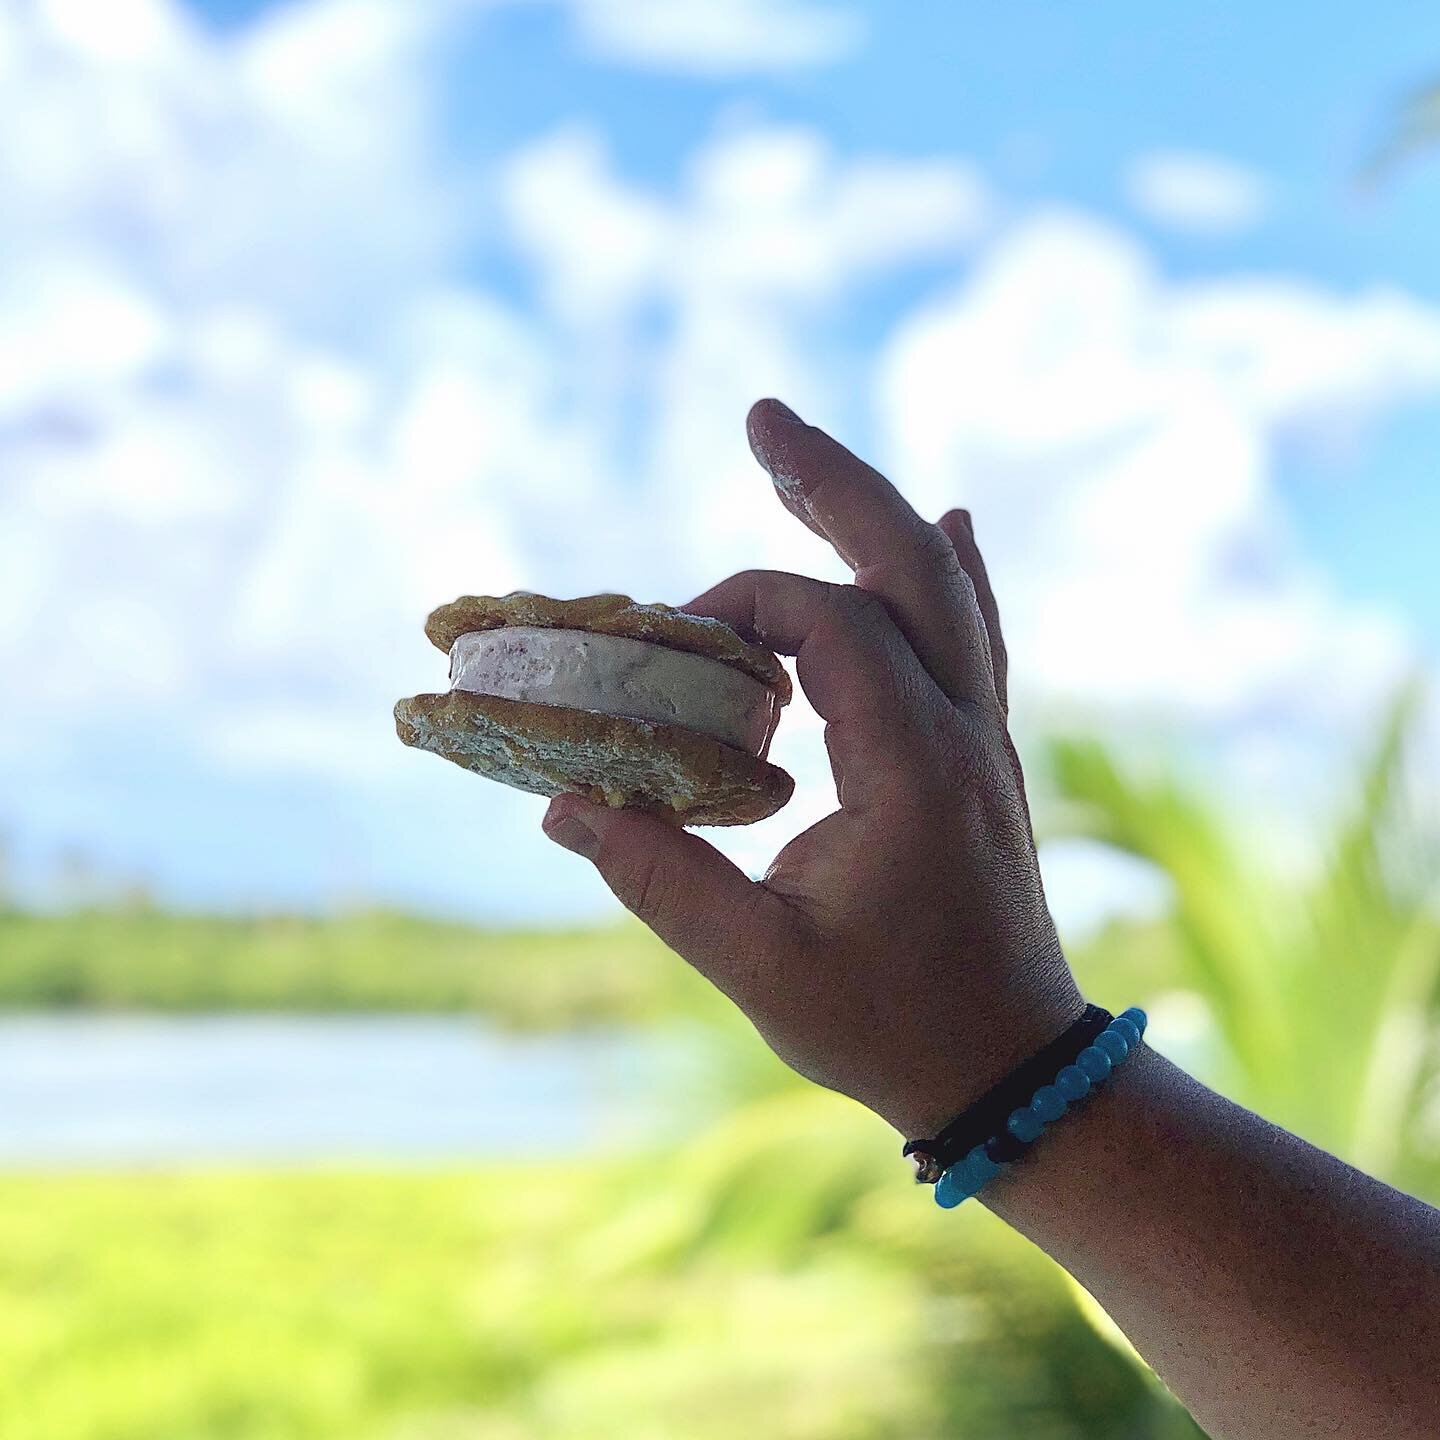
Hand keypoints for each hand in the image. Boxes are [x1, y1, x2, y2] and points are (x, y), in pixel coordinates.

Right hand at [542, 399, 1082, 1137]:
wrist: (1016, 1069)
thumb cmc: (894, 1029)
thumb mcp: (760, 968)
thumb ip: (660, 881)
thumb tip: (563, 803)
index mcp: (914, 766)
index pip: (831, 622)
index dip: (740, 609)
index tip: (671, 652)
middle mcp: (965, 729)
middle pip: (912, 561)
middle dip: (831, 481)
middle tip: (762, 416)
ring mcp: (986, 735)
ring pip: (947, 586)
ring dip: (875, 511)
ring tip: (802, 455)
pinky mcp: (984, 754)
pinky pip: (977, 633)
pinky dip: (953, 569)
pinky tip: (950, 521)